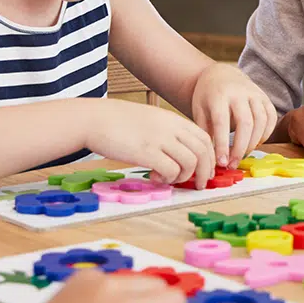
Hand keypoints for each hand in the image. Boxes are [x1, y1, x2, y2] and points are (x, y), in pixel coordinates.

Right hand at [85, 101, 215, 187]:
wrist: (94, 119)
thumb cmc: (118, 122)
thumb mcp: (150, 120)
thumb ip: (166, 132)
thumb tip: (178, 152)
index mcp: (173, 119)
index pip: (204, 138)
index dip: (209, 157)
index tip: (204, 170)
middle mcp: (171, 127)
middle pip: (203, 151)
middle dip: (204, 171)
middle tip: (197, 184)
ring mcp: (160, 139)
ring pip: (191, 162)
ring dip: (184, 176)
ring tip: (170, 179)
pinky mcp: (146, 152)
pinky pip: (171, 170)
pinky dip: (168, 179)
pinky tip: (156, 178)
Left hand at [189, 63, 277, 168]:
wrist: (221, 73)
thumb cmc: (207, 96)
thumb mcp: (199, 110)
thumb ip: (205, 132)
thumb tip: (208, 159)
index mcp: (219, 95)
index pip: (222, 122)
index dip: (223, 144)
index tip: (221, 163)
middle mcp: (239, 92)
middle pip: (245, 123)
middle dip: (240, 148)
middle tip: (233, 164)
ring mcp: (255, 93)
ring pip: (261, 121)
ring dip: (253, 143)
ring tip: (242, 156)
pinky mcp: (265, 97)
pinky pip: (271, 117)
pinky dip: (265, 134)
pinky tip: (255, 143)